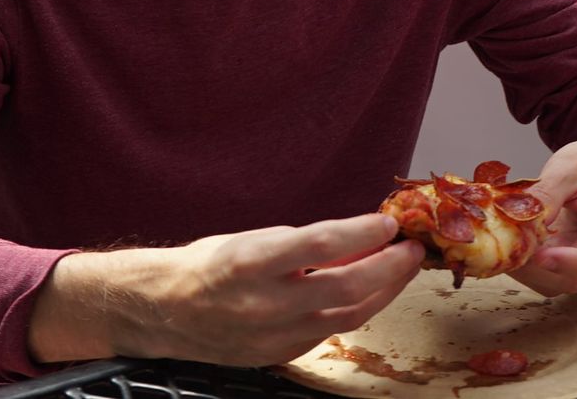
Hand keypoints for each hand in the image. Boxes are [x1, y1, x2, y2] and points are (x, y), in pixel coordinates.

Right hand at [29, 213, 424, 366]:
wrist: (164, 310)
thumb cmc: (209, 265)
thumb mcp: (252, 238)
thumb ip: (301, 243)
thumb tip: (355, 238)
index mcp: (251, 262)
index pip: (320, 245)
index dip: (361, 232)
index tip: (389, 221)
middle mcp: (263, 302)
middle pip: (346, 287)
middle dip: (389, 267)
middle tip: (412, 248)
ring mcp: (273, 335)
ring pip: (347, 316)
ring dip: (382, 291)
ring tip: (402, 269)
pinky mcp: (279, 355)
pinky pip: (329, 332)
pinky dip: (355, 310)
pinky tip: (370, 293)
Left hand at [510, 135, 576, 296]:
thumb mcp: (571, 165)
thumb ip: (548, 192)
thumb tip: (521, 219)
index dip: (573, 261)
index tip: (539, 255)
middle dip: (537, 267)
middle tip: (505, 245)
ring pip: (559, 281)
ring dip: (526, 269)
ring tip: (502, 242)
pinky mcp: (572, 262)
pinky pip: (548, 274)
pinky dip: (525, 265)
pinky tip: (509, 244)